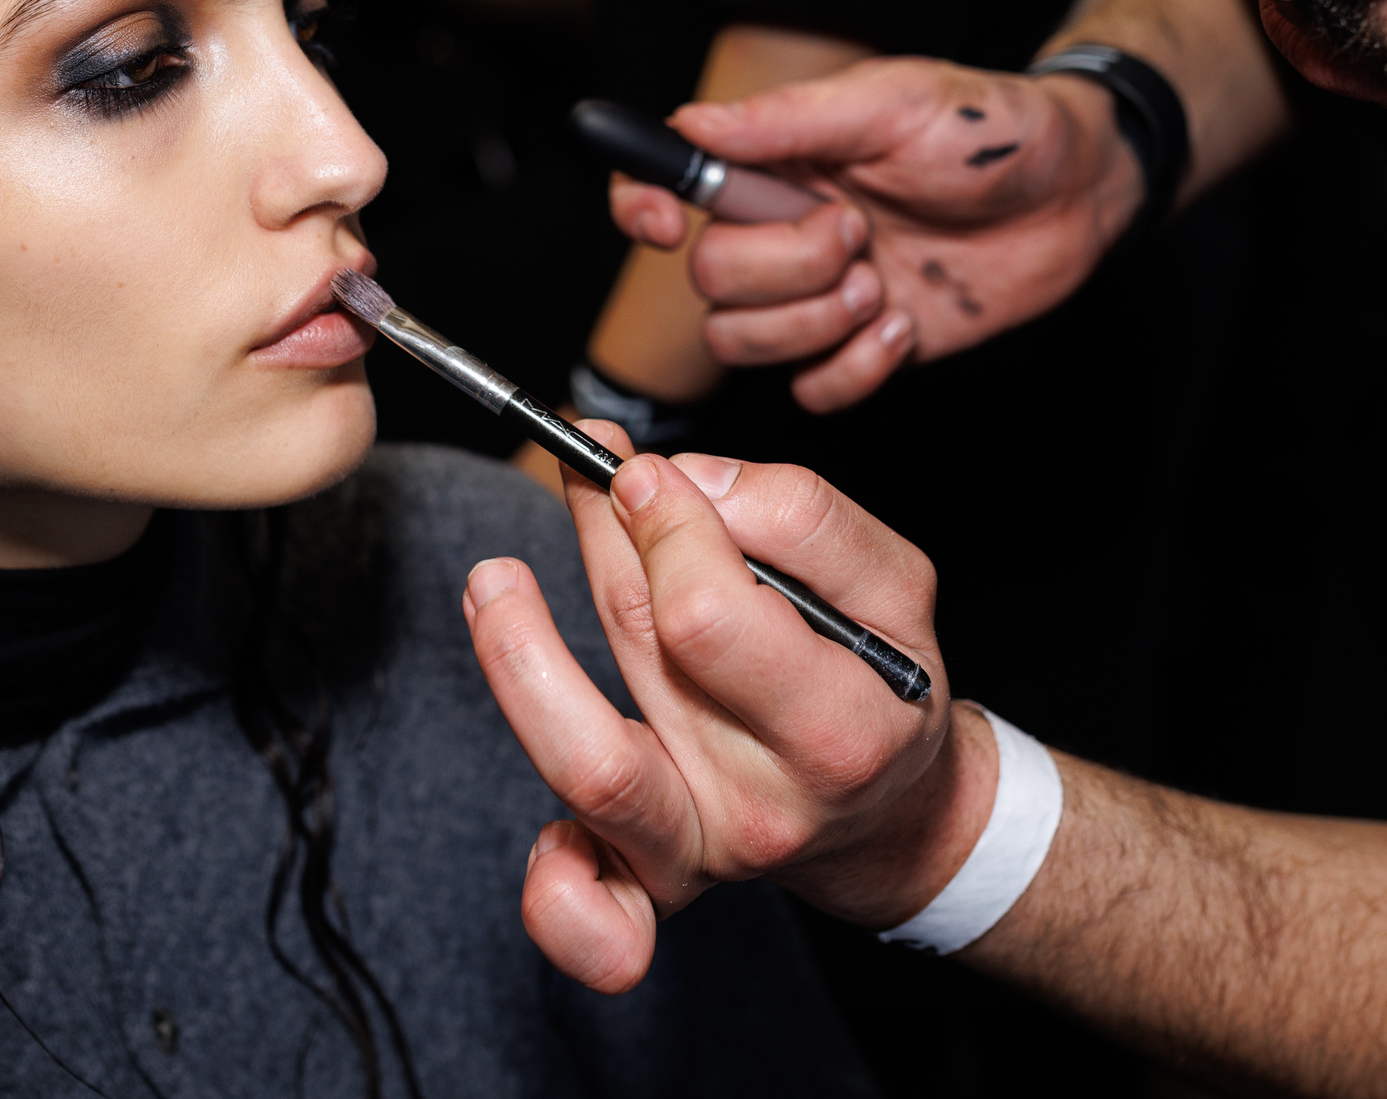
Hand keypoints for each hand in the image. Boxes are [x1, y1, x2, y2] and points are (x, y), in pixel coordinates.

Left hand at [463, 424, 990, 992]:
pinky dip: (556, 893)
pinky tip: (535, 824)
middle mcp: (768, 806)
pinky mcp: (653, 883)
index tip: (649, 472)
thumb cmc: (882, 684)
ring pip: (589, 764)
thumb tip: (691, 482)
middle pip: (648, 656)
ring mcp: (703, 852)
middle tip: (593, 473)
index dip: (666, 527)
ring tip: (494, 580)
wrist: (893, 816)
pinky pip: (587, 914)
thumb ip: (806, 517)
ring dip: (521, 658)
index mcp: (841, 728)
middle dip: (607, 543)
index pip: (710, 618)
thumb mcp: (892, 586)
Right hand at [608, 57, 1144, 410]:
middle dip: (784, 267)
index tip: (668, 223)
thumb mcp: (891, 102)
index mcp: (775, 160)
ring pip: (747, 343)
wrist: (1079, 191)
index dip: (642, 206)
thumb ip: (785, 120)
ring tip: (882, 279)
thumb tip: (688, 125)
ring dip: (815, 320)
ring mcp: (820, 293)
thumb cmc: (990, 128)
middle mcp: (782, 227)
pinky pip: (812, 391)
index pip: (664, 181)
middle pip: (711, 281)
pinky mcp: (863, 347)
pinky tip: (905, 326)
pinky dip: (854, 369)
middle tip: (859, 232)